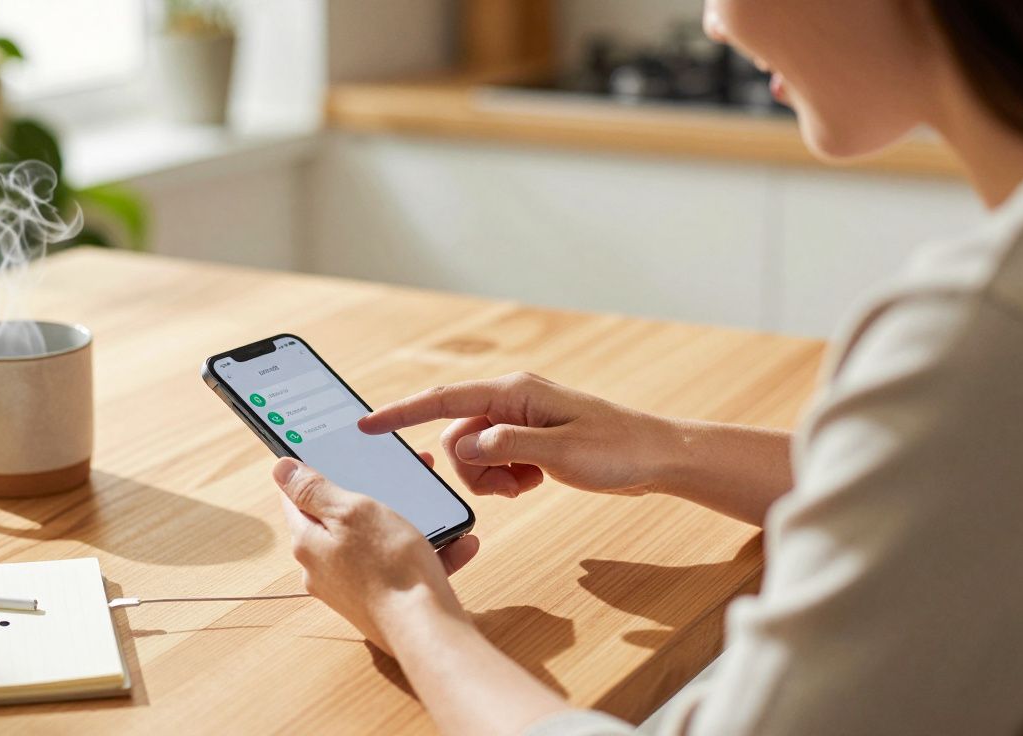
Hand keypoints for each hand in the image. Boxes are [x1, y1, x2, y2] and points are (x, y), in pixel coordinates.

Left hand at [271, 456, 479, 653]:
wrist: (424, 629)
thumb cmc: (388, 566)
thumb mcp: (351, 511)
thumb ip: (314, 490)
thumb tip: (280, 470)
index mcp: (309, 542)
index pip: (296, 500)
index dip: (311, 476)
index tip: (328, 459)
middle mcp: (324, 568)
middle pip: (340, 520)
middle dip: (371, 496)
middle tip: (397, 479)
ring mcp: (353, 587)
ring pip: (378, 543)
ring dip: (408, 524)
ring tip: (436, 510)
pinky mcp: (381, 601)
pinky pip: (403, 568)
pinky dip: (428, 553)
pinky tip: (457, 543)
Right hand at [358, 371, 680, 498]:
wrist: (656, 456)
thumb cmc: (617, 449)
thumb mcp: (560, 453)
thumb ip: (506, 447)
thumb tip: (464, 447)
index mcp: (513, 392)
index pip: (443, 401)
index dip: (400, 413)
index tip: (366, 426)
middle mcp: (511, 400)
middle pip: (456, 436)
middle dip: (470, 469)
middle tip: (511, 486)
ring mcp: (519, 420)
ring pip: (474, 453)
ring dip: (490, 478)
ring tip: (527, 485)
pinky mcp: (529, 439)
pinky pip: (495, 461)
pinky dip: (505, 479)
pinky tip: (535, 483)